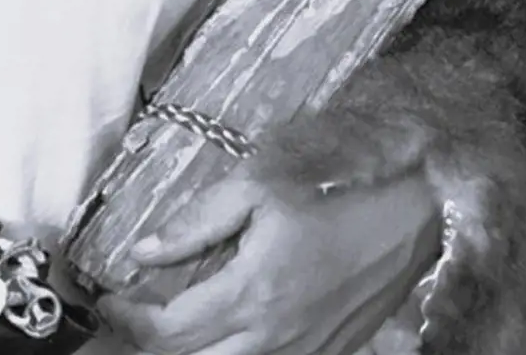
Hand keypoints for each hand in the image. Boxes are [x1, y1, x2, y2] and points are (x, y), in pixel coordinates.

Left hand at [97, 166, 443, 354]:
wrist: (413, 212)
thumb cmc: (338, 189)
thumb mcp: (258, 186)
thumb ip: (196, 222)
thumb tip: (145, 251)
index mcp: (253, 292)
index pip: (168, 331)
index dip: (128, 321)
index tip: (112, 302)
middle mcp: (274, 336)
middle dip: (153, 344)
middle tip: (136, 317)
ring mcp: (303, 353)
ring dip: (194, 353)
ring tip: (178, 326)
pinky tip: (228, 332)